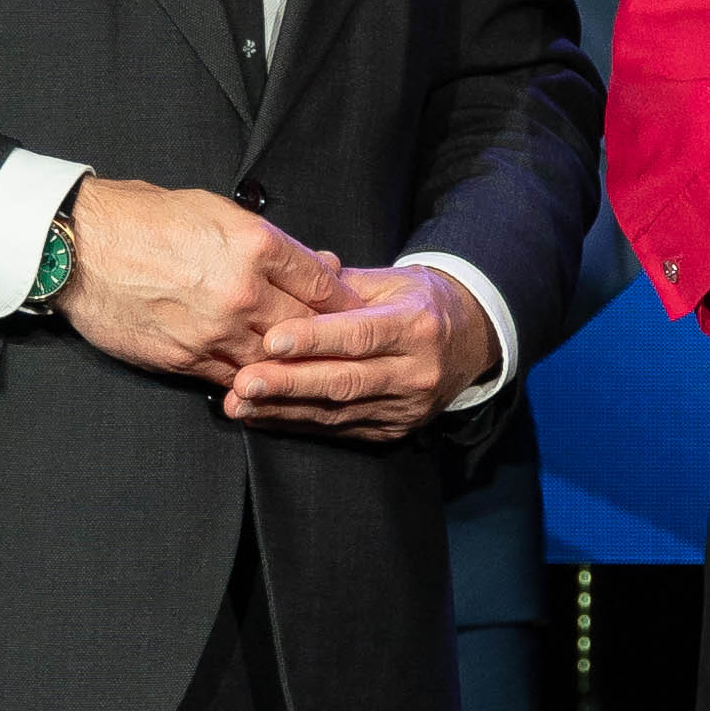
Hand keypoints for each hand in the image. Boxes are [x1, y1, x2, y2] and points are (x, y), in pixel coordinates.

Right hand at [58, 177, 342, 389]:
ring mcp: (214, 331)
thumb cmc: (145, 218)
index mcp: (255, 246)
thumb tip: (322, 264)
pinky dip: (252, 380)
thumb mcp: (218, 210)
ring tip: (308, 371)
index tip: (356, 312)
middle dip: (328, 340)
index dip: (345, 302)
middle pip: (308, 329)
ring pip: (275, 361)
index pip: (323, 285)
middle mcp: (242, 292)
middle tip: (345, 350)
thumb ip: (274, 243)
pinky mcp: (186, 359)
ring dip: (291, 367)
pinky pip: (235, 379)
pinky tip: (263, 380)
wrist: (79, 247)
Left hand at [222, 258, 496, 442]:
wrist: (469, 341)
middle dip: (290, 383)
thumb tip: (291, 281)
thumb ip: (339, 286)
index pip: (359, 334)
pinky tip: (264, 416)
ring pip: (338, 411)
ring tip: (241, 403)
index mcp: (416, 325)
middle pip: (346, 381)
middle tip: (244, 382)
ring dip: (285, 409)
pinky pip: (340, 430)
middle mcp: (416, 371)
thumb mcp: (390, 281)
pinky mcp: (394, 430)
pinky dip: (298, 423)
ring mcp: (407, 406)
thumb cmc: (418, 303)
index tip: (271, 339)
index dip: (314, 340)